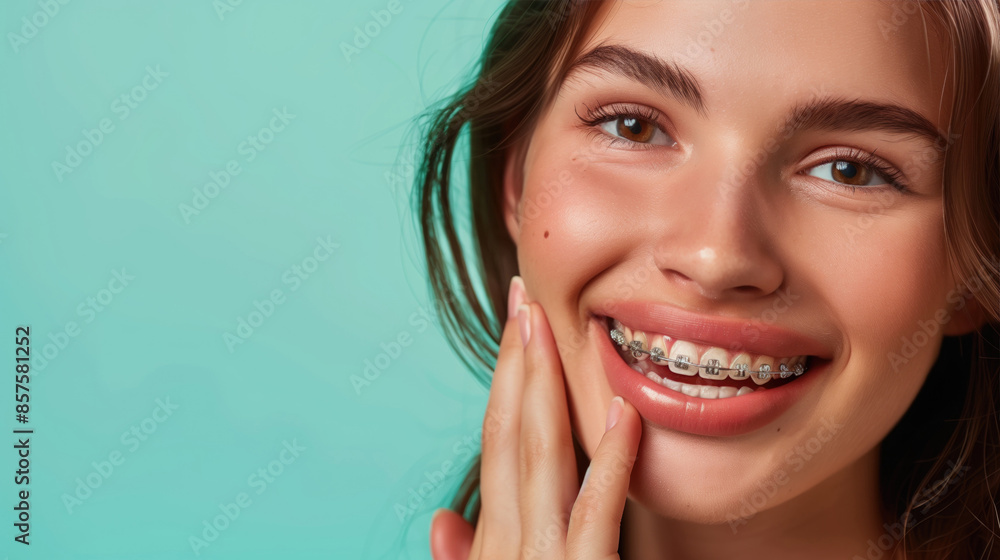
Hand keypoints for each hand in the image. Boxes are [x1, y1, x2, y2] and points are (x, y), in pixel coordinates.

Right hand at [431, 276, 642, 558]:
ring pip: (541, 457)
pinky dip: (610, 461)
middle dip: (515, 359)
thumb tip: (441, 519)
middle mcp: (509, 543)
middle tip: (524, 294)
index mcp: (492, 540)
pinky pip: (595, 513)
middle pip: (509, 433)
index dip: (503, 378)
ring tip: (550, 324)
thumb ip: (468, 557)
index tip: (515, 322)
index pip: (496, 442)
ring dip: (544, 385)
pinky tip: (622, 411)